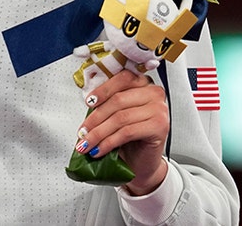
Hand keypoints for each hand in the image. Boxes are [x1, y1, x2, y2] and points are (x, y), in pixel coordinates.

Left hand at [76, 69, 169, 195]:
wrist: (143, 162)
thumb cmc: (129, 138)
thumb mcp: (116, 115)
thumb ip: (107, 103)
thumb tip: (88, 102)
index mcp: (144, 84)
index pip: (122, 79)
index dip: (103, 90)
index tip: (88, 102)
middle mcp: (154, 93)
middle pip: (118, 100)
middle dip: (95, 118)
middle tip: (82, 132)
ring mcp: (159, 110)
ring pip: (120, 118)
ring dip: (98, 133)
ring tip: (87, 143)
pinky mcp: (160, 127)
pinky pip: (127, 132)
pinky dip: (109, 142)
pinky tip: (99, 149)